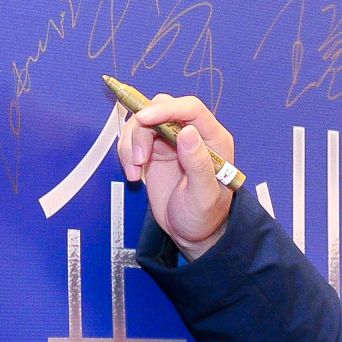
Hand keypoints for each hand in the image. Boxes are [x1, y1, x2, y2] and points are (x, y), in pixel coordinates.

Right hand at [114, 92, 235, 258]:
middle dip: (143, 129)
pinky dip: (127, 153)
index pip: (191, 109)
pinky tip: (134, 174)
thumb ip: (198, 164)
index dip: (166, 109)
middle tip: (139, 158)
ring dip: (132, 143)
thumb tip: (189, 133)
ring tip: (135, 171)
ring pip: (144, 122)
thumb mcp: (204, 196)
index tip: (144, 118)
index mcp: (213, 139)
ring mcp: (172, 141)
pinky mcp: (155, 150)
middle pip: (162, 109)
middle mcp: (192, 135)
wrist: (191, 233)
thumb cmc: (205, 216)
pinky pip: (135, 138)